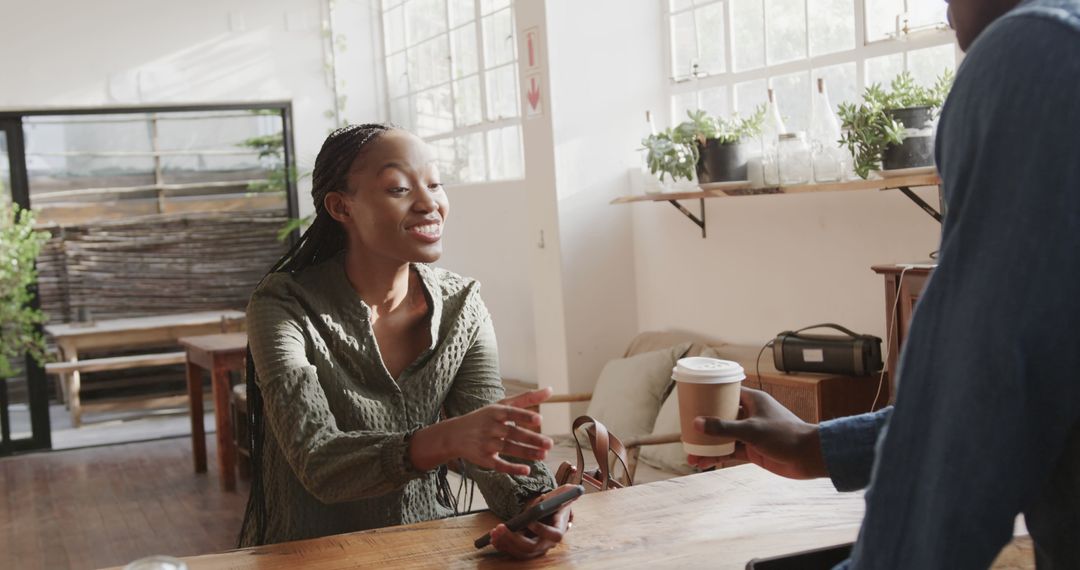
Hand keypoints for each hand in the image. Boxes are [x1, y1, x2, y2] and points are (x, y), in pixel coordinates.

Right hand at [410, 388, 554, 475]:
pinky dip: (512, 468)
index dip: (524, 416)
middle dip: (531, 439)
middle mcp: (490, 427)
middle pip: (513, 433)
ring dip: (527, 453)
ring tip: (544, 455)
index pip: (511, 413)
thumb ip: (526, 398)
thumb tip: (551, 390)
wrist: (454, 435)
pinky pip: (499, 465)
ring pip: (509, 449)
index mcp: (495, 412)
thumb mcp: (502, 405)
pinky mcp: (484, 459)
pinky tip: (526, 470)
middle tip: (550, 444)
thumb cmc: (485, 417)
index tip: (539, 419)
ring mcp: (486, 444)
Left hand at [489, 484, 577, 558]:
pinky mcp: (525, 549)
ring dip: (506, 543)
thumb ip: (566, 492)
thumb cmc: (554, 504)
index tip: (530, 521)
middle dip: (515, 539)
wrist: (549, 514)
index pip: (554, 535)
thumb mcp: (560, 496)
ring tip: (494, 532)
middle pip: (532, 547)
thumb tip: (572, 488)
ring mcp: (536, 548)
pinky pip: (513, 551)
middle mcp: (547, 543)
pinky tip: (493, 538)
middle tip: (501, 528)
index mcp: (558, 530)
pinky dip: (503, 546)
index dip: (542, 530)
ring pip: (521, 552)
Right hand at [687, 386, 827, 479]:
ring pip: (724, 437)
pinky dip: (718, 456)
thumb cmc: (786, 435)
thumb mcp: (751, 430)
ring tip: (691, 454)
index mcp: (752, 400)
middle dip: (704, 426)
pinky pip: (730, 451)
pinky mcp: (753, 450)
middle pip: (721, 416)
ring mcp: (751, 433)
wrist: (809, 457)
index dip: (709, 396)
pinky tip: (704, 462)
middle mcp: (750, 414)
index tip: (692, 400)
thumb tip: (697, 423)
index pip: (726, 393)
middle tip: (686, 431)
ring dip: (709, 445)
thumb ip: (724, 427)